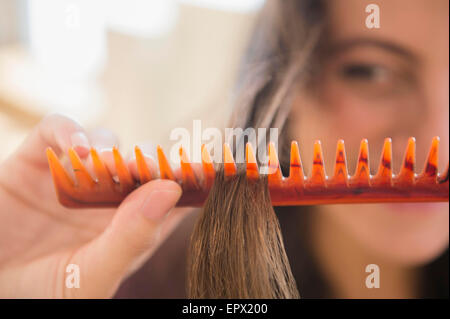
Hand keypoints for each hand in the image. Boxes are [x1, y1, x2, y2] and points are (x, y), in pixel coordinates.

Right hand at [0, 114, 191, 297]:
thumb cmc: (44, 293)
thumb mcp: (93, 274)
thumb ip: (132, 235)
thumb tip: (170, 188)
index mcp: (133, 226)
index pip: (174, 196)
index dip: (196, 181)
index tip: (217, 169)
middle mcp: (109, 198)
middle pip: (144, 165)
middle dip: (157, 162)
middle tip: (170, 163)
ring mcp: (76, 178)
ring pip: (109, 145)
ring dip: (113, 152)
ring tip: (107, 168)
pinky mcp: (40, 162)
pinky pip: (58, 132)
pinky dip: (70, 133)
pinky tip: (78, 152)